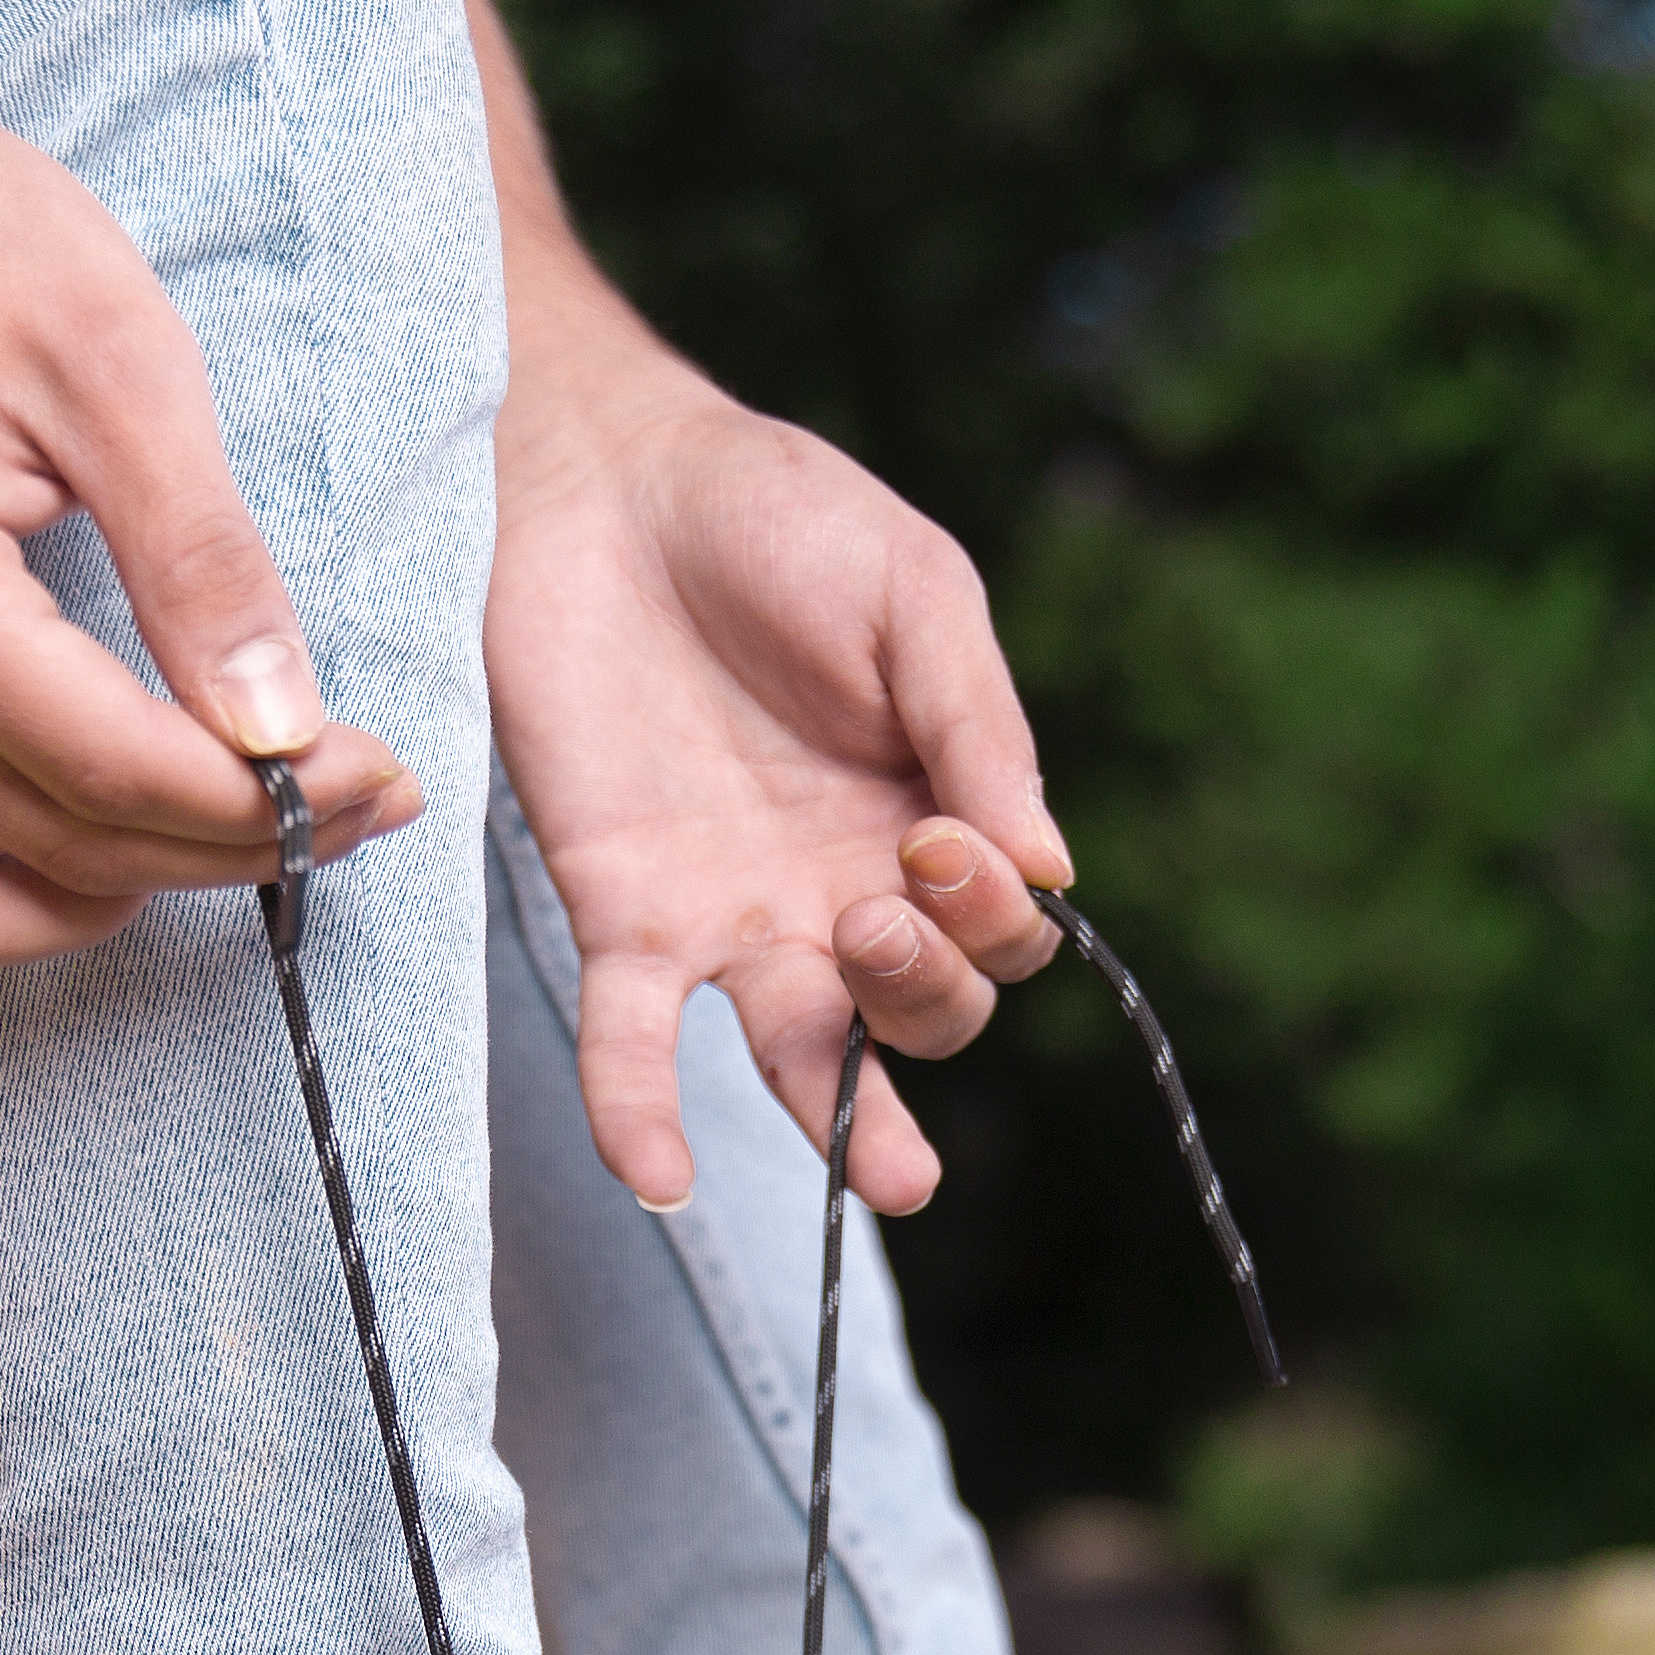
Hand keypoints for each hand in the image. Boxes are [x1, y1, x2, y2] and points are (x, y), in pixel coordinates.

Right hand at [0, 66, 420, 967]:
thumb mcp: (123, 362)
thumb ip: (204, 561)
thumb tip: (284, 735)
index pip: (118, 773)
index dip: (273, 801)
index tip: (389, 774)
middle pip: (68, 849)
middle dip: (236, 845)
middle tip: (364, 797)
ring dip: (129, 889)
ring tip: (244, 820)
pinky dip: (12, 893)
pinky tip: (114, 829)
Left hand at [486, 313, 1069, 1211]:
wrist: (601, 478)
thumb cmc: (777, 517)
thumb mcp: (915, 596)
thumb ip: (979, 727)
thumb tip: (1053, 873)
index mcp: (934, 816)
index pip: (1004, 934)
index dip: (989, 912)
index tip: (936, 832)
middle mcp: (844, 891)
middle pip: (926, 1016)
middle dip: (925, 991)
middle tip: (875, 912)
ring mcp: (736, 918)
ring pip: (809, 1061)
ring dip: (846, 1124)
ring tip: (885, 1175)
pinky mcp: (623, 914)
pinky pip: (632, 1039)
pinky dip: (639, 1110)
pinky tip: (655, 1176)